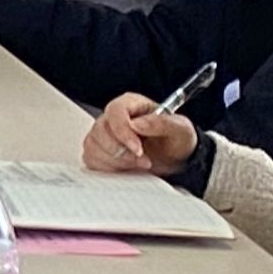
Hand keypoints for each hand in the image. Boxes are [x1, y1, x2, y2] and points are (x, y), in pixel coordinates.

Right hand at [86, 94, 201, 176]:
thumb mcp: (180, 130)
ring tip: (138, 164)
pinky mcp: (98, 151)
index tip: (138, 149)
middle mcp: (113, 117)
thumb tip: (137, 124)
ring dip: (117, 162)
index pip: (115, 111)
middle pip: (100, 131)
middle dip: (122, 151)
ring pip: (94, 146)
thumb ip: (162, 123)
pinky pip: (91, 159)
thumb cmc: (176, 141)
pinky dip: (108, 168)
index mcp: (131, 104)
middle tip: (143, 160)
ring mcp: (103, 134)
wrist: (175, 160)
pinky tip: (126, 168)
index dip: (123, 132)